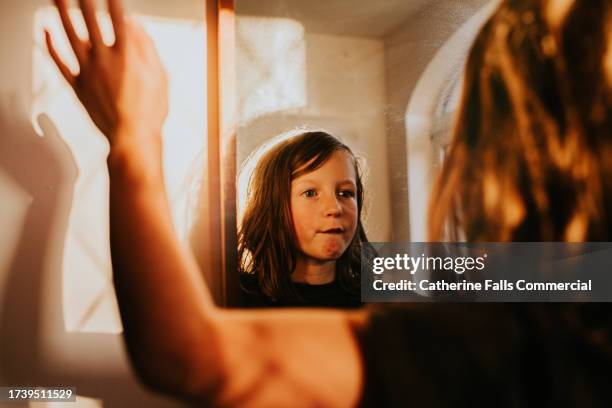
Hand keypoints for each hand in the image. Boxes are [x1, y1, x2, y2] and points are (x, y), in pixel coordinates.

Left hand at [46, 0, 167, 146]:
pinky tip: (44, 31)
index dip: (113, 1)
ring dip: (62, 12)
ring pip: (70, 36)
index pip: (118, 19)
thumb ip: (146, 49)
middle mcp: (105, 60)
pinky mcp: (78, 86)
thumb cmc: (151, 111)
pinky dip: (50, 46)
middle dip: (84, 0)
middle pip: (90, 21)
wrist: (132, 138)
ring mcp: (88, 73)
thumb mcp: (160, 77)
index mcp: (128, 56)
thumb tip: (134, 25)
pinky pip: (59, 63)